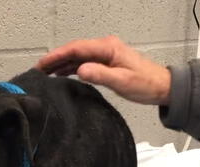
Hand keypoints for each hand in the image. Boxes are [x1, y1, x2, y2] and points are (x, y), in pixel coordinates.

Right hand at [35, 36, 170, 104]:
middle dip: (54, 58)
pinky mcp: (106, 62)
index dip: (56, 55)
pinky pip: (84, 62)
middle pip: (74, 50)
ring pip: (77, 56)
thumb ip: (100, 74)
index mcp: (107, 48)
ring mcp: (105, 54)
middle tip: (37, 70)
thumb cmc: (145, 84)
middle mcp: (105, 47)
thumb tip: (80, 70)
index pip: (76, 49)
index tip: (41, 64)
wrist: (162, 87)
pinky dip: (71, 67)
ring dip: (61, 63)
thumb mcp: (122, 81)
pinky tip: (61, 74)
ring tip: (44, 73)